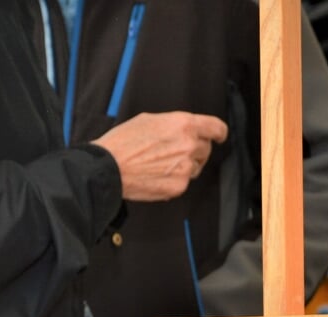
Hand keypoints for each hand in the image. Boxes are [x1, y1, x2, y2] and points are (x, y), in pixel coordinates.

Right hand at [91, 111, 227, 201]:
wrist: (109, 168)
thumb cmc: (123, 143)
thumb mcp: (150, 120)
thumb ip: (173, 124)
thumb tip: (182, 131)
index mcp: (184, 125)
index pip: (216, 128)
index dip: (218, 132)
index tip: (218, 136)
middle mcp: (189, 145)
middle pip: (205, 149)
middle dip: (194, 150)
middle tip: (173, 152)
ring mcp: (185, 168)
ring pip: (195, 167)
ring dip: (185, 166)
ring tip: (160, 164)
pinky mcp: (178, 187)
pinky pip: (183, 182)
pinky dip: (174, 180)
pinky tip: (156, 175)